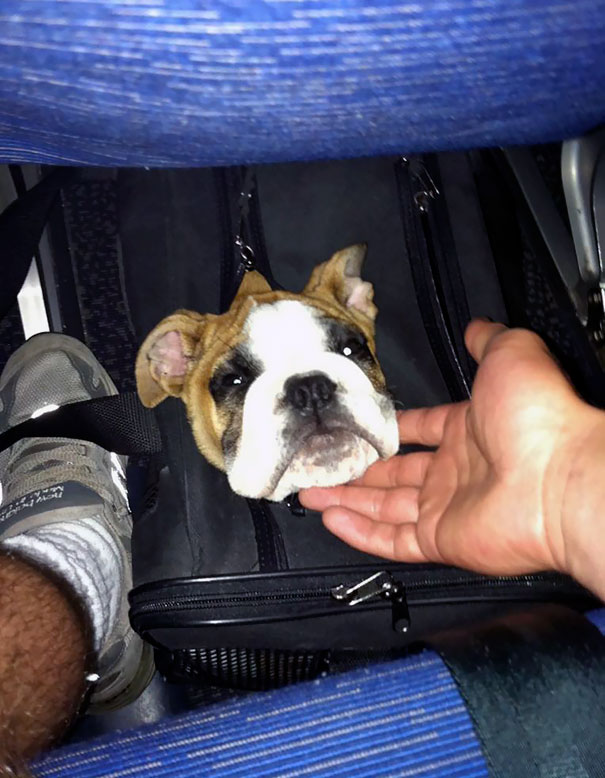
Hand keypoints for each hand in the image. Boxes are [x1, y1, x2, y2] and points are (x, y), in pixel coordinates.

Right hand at [300, 321, 604, 586]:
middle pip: (395, 473)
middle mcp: (457, 472)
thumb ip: (486, 342)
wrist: (558, 477)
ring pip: (385, 508)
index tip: (358, 426)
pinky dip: (359, 532)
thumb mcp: (509, 355)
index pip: (420, 430)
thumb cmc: (538, 416)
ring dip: (347, 500)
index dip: (390, 428)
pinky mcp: (441, 541)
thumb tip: (476, 326)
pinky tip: (330, 516)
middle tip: (323, 464)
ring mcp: (447, 509)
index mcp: (469, 432)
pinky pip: (392, 540)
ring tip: (310, 493)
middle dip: (357, 469)